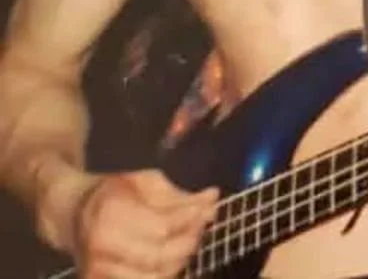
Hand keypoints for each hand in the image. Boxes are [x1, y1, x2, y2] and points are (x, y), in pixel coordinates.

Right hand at [71, 170, 217, 278]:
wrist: (70, 213)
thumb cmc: (113, 193)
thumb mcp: (146, 182)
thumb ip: (181, 195)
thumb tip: (214, 199)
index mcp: (112, 212)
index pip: (163, 227)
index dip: (191, 221)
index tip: (207, 210)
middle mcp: (101, 244)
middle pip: (160, 256)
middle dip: (189, 243)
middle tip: (201, 228)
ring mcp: (97, 268)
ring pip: (155, 276)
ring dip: (180, 260)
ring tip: (187, 241)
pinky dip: (163, 274)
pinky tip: (172, 258)